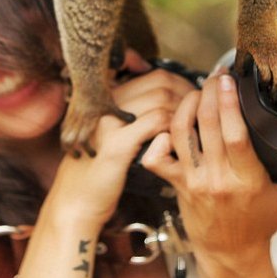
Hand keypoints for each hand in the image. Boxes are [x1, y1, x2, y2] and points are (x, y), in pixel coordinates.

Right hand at [46, 51, 197, 226]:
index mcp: (107, 97)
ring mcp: (109, 122)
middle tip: (201, 111)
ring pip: (161, 99)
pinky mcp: (116, 144)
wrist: (74, 202)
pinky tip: (179, 140)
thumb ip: (136, 115)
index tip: (193, 96)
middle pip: (161, 82)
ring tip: (194, 127)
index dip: (180, 82)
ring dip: (185, 112)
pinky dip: (174, 128)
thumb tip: (172, 99)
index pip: (154, 75)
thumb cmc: (99, 170)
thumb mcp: (113, 134)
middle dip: (188, 94)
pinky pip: (156, 122)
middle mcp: (105, 103)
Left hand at [141, 73, 276, 277]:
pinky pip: (156, 157)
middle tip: (217, 76)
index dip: (228, 103)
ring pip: (180, 133)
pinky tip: (172, 123)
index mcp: (248, 179)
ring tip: (199, 91)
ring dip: (186, 105)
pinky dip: (159, 137)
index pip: (235, 135)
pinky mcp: (176, 184)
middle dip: (209, 92)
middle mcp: (218, 178)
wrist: (231, 255)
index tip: (230, 80)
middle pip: (206, 125)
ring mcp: (193, 181)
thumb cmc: (262, 225)